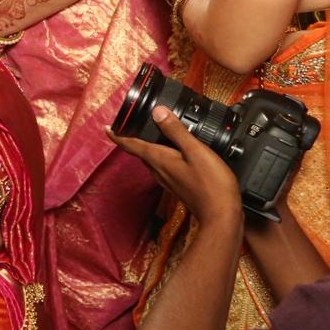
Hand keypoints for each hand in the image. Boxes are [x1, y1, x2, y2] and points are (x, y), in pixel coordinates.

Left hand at [110, 105, 242, 229]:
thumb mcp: (195, 151)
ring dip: (149, 147)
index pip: (131, 145)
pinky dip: (164, 156)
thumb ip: (176, 131)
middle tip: (130, 127)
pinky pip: (165, 167)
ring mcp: (168, 180)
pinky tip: (175, 154)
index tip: (108, 128)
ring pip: (153, 160)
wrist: (221, 217)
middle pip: (141, 152)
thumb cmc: (211, 186)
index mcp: (159, 160)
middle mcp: (159, 171)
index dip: (118, 135)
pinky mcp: (178, 186)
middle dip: (133, 139)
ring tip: (151, 136)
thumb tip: (158, 112)